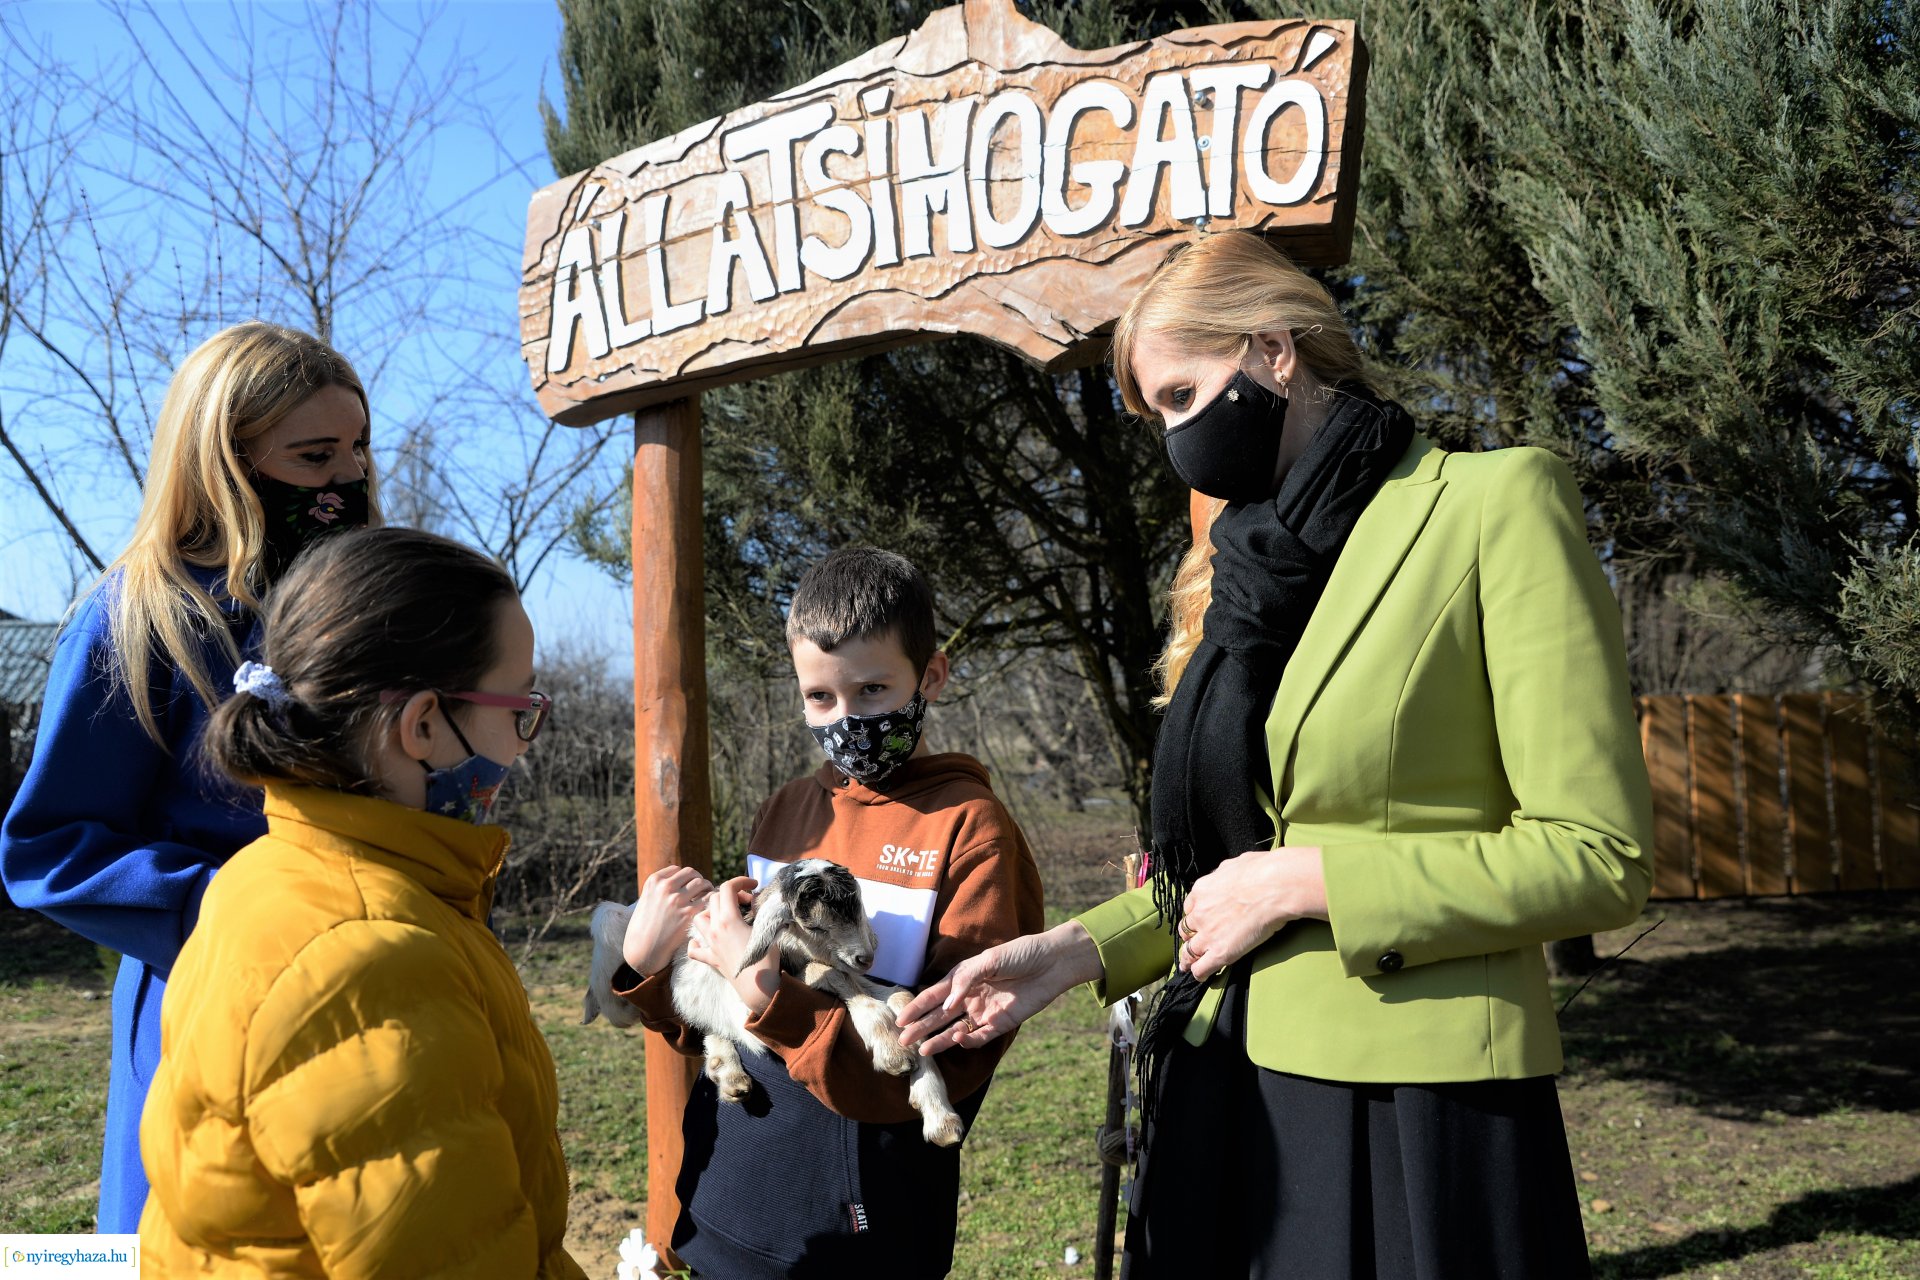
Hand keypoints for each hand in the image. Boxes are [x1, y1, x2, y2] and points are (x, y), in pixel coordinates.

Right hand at [622, 865, 714, 975]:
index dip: (685, 877)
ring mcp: (677, 900)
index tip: (688, 885)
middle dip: (698, 880)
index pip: (677, 869)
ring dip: (707, 888)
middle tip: (701, 889)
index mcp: (654, 881)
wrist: (643, 949)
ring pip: (702, 883)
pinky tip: (708, 907)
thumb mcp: (646, 900)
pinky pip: (707, 899)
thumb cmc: (644, 927)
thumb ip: (659, 889)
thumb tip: (678, 881)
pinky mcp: (688, 914)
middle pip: (691, 873)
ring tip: (707, 896)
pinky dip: (711, 901)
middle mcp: (665, 887)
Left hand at [687, 876, 779, 1014]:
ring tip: (726, 915)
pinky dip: (695, 942)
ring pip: (699, 919)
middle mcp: (715, 929)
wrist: (759, 988)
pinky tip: (702, 940)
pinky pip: (694, 949)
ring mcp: (711, 945)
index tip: (754, 884)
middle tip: (747, 902)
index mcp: (729, 919)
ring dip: (711, 911)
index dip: (741, 881)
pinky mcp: (711, 959)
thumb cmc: (766, 959)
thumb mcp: (768, 929)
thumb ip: (761, 911)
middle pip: (714, 899)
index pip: (728, 888)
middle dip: (731, 894)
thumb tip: (757, 900)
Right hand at [897, 921, 1103, 1055]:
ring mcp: (984, 1012)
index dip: (916, 1007)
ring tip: (922, 1051)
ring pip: (955, 1030)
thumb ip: (965, 981)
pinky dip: (967, 1040)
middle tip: (903, 1041)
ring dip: (939, 1040)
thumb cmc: (1020, 954)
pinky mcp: (1000, 1024)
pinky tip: (957, 1038)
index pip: (934, 995)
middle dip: (921, 1028)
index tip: (899, 1019)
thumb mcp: (989, 960)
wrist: (1051, 963)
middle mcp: (969, 997)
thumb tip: (946, 1004)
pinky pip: (979, 1037)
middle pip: (939, 1016)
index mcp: (962, 979)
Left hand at [1176, 846, 1325, 981]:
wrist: (1274, 887)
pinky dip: (1199, 973)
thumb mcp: (1235, 865)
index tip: (1199, 921)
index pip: (1190, 908)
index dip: (1194, 916)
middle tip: (1194, 942)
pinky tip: (1202, 976)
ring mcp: (1208, 934)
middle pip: (1186, 930)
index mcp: (1201, 891)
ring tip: (1188, 965)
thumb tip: (1228, 875)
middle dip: (1190, 936)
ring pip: (1189, 951)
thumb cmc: (1261, 871)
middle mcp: (1199, 913)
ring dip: (1188, 958)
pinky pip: (1200, 968)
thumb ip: (1224, 874)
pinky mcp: (1220, 952)